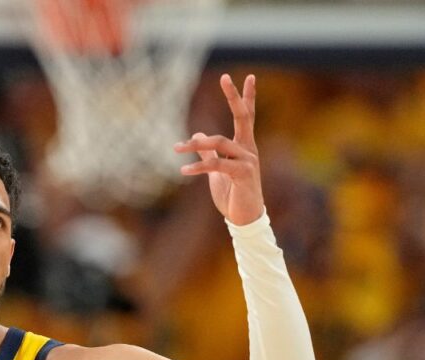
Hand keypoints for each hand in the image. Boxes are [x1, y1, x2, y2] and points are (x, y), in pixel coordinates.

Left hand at [174, 74, 263, 225]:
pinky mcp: (243, 174)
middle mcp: (248, 149)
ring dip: (195, 144)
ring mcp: (248, 161)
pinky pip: (217, 164)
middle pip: (243, 117)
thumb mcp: (217, 170)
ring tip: (176, 148)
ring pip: (220, 142)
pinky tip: (184, 170)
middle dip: (234, 97)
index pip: (246, 116)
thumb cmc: (232, 194)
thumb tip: (198, 133)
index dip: (245, 97)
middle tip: (225, 77)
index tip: (247, 77)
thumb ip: (209, 152)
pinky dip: (198, 166)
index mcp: (243, 146)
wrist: (243, 218)